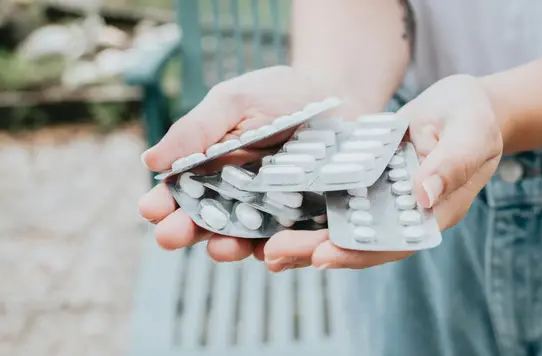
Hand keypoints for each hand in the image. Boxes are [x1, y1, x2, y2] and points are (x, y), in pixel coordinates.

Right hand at [137, 65, 364, 261]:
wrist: (339, 95)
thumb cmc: (281, 94)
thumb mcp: (236, 102)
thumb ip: (197, 130)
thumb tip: (151, 160)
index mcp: (210, 166)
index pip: (179, 191)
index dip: (163, 202)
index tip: (151, 209)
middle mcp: (235, 195)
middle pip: (206, 221)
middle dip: (186, 230)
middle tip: (171, 235)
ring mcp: (270, 211)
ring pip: (243, 239)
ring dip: (227, 247)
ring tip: (220, 247)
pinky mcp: (304, 221)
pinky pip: (289, 243)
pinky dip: (279, 252)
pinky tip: (269, 253)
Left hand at [263, 74, 502, 270]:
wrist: (462, 106)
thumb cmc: (473, 116)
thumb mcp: (471, 131)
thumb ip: (453, 162)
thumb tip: (425, 195)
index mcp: (432, 213)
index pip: (393, 243)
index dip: (358, 253)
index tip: (322, 256)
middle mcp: (402, 215)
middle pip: (358, 243)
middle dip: (315, 251)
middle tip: (273, 254)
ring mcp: (382, 202)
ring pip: (341, 228)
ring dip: (304, 239)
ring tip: (264, 248)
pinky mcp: (366, 184)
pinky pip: (335, 202)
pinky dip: (307, 211)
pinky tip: (277, 213)